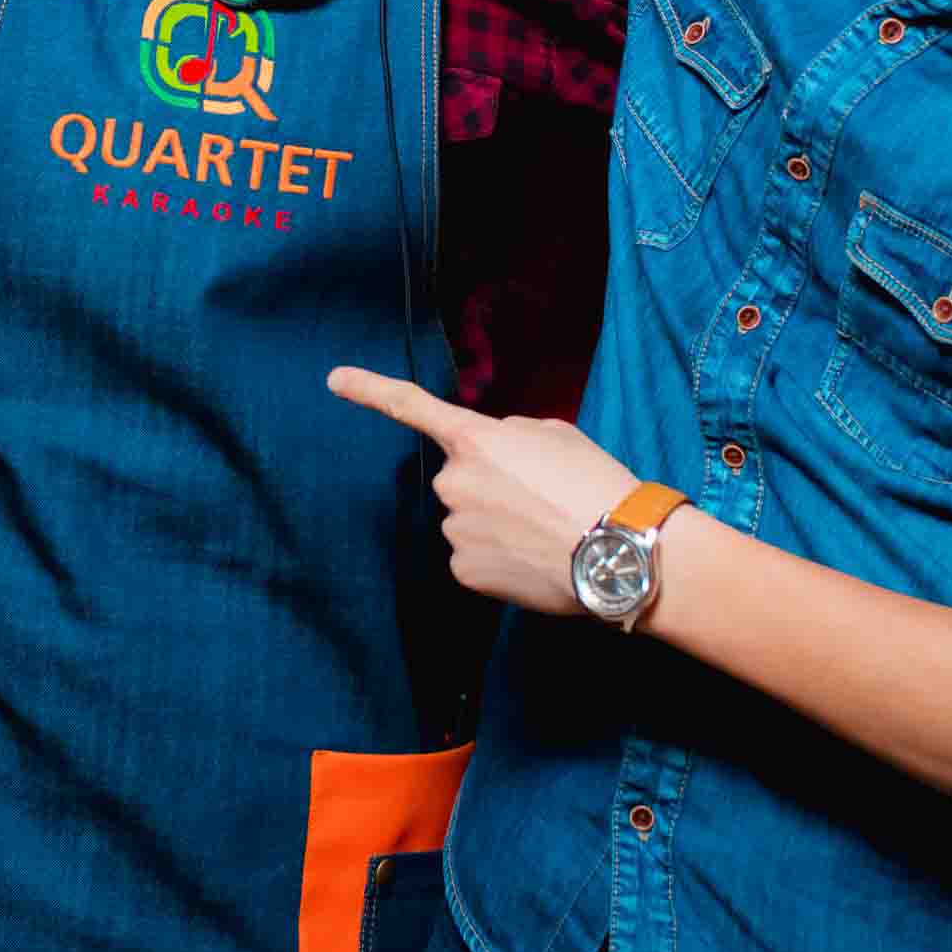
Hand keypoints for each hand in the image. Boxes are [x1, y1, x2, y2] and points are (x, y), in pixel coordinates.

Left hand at [326, 367, 638, 617]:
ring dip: (497, 525)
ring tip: (546, 531)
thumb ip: (510, 437)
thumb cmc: (595, 485)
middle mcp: (453, 482)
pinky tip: (533, 559)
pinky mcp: (463, 572)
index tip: (335, 379)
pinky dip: (499, 560)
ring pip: (468, 521)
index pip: (412, 407)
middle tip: (541, 500)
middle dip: (491, 487)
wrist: (617, 550)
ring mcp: (454, 530)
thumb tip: (496, 457)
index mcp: (476, 440)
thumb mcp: (556, 436)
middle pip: (461, 479)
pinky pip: (474, 558)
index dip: (370, 389)